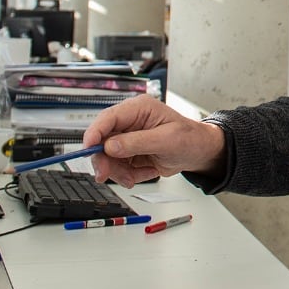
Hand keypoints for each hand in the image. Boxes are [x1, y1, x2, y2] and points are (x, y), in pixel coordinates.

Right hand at [82, 95, 226, 186]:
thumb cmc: (190, 139)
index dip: (94, 133)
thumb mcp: (167, 140)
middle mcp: (130, 121)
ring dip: (118, 171)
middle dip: (104, 160)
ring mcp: (128, 137)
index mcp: (139, 109)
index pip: (108, 118)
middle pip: (102, 140)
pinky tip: (145, 173)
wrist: (200, 152)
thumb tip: (111, 146)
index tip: (88, 149)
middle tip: (105, 175)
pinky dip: (128, 174)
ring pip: (107, 156)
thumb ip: (137, 143)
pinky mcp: (130, 152)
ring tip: (134, 179)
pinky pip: (118, 166)